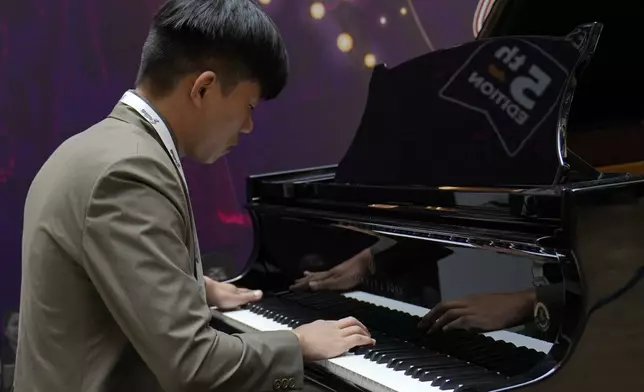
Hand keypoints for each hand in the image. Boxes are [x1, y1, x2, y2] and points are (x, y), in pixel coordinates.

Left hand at [205, 278, 262, 309]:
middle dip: (242, 295)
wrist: (203, 292)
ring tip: (235, 302)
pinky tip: (222, 304)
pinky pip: (220, 298)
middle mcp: (228, 289)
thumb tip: (261, 293)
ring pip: (228, 294)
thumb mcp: (237, 298)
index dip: (251, 294)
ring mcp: (219, 292)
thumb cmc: (220, 295)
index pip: (246, 291)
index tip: (256, 295)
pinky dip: (223, 301)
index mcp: (235, 290)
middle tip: (247, 299)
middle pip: (237, 292)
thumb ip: (248, 296)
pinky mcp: (212, 297)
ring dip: (231, 298)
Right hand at [290, 249, 371, 290]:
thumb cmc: (355, 274)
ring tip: (305, 274)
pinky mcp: (343, 270)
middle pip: (314, 276)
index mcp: (328, 276)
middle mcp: (330, 272)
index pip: (312, 281)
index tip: (292, 287)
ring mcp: (336, 270)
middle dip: (304, 280)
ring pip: (320, 273)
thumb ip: (325, 284)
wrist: (368, 262)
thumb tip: (310, 285)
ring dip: (311, 275)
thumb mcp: (340, 282)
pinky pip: (326, 272)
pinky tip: (325, 273)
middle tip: (295, 282)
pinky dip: (321, 273)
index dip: (302, 285)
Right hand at [293, 317, 374, 360]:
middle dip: (361, 326)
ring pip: (357, 328)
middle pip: (352, 321)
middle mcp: (334, 327)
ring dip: (365, 333)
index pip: (342, 321)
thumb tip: (317, 332)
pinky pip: (357, 339)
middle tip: (365, 332)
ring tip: (369, 339)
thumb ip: (317, 330)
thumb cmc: (298, 338)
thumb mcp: (309, 329)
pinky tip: (369, 343)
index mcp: (325, 324)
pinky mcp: (340, 344)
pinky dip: (365, 340)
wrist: (296, 342)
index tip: (355, 329)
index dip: (351, 325)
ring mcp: (338, 335)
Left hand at [418, 289, 535, 332]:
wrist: (517, 304)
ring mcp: (472, 309)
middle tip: (421, 325)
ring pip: (448, 313)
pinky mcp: (477, 318)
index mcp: (468, 298)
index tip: (427, 319)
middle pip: (443, 306)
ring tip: (429, 331)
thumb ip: (473, 311)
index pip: (446, 303)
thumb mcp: (485, 305)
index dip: (435, 311)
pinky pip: (460, 321)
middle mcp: (467, 302)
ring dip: (437, 322)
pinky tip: (444, 331)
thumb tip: (462, 322)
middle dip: (430, 315)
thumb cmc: (505, 306)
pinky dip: (450, 325)